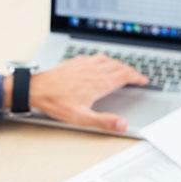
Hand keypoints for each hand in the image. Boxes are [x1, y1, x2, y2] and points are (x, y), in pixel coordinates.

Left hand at [4, 54, 147, 131]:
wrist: (37, 89)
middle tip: (135, 75)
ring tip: (121, 68)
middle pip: (118, 66)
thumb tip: (122, 125)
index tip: (143, 80)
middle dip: (129, 70)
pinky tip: (98, 63)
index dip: (136, 77)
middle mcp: (93, 70)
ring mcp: (84, 64)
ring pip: (106, 59)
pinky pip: (93, 57)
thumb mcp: (82, 117)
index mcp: (98, 83)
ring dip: (117, 63)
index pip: (124, 76)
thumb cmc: (57, 103)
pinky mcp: (74, 62)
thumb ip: (104, 121)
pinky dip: (102, 59)